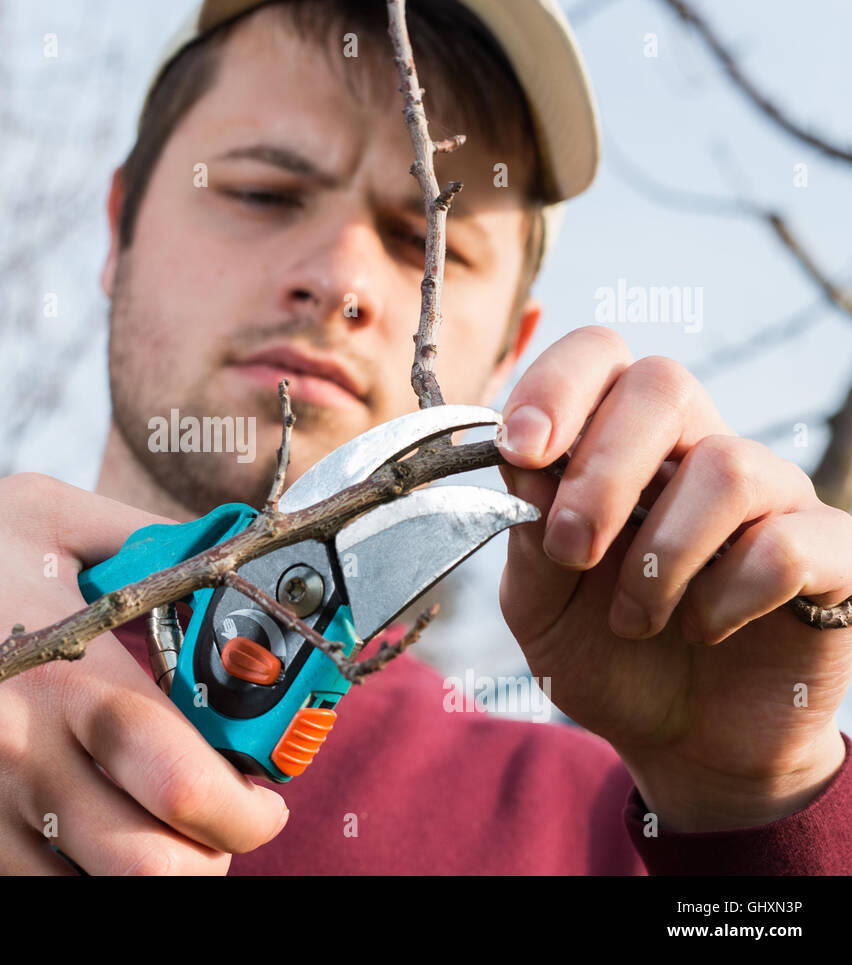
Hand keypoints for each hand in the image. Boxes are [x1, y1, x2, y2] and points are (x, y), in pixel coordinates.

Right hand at [0, 474, 288, 872]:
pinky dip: (57, 882)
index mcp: (60, 670)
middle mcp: (14, 757)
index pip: (189, 780)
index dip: (249, 807)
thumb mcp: (33, 515)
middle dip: (211, 859)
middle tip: (213, 831)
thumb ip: (142, 538)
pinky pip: (11, 903)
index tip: (260, 799)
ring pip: (93, 901)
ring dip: (137, 876)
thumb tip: (234, 558)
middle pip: (158, 869)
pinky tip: (57, 834)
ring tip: (135, 829)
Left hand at [494, 326, 851, 831]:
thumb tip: (520, 457)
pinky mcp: (830, 552)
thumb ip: (525, 531)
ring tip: (634, 618)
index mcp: (620, 445)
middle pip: (664, 383)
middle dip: (601, 470)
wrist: (683, 743)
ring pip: (726, 465)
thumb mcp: (539, 603)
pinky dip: (726, 596)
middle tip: (571, 550)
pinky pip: (784, 542)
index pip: (601, 356)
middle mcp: (697, 451)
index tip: (521, 448)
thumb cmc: (607, 654)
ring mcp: (771, 496)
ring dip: (660, 555)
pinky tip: (704, 629)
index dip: (557, 384)